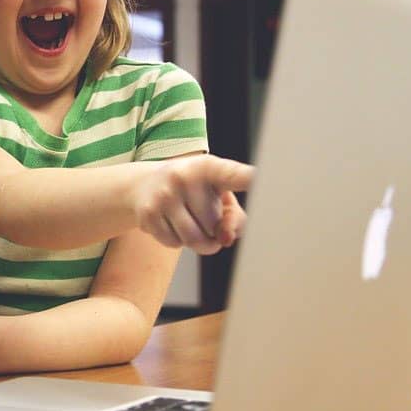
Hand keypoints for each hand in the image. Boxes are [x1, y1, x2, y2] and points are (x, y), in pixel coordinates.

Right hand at [131, 155, 252, 254]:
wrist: (143, 184)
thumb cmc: (193, 190)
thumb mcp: (218, 193)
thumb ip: (235, 218)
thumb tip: (225, 238)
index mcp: (210, 167)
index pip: (236, 175)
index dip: (254, 180)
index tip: (268, 179)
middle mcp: (185, 176)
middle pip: (215, 226)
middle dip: (213, 230)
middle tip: (204, 215)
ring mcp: (163, 195)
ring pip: (195, 240)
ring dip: (199, 242)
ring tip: (192, 224)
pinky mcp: (147, 213)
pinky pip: (174, 244)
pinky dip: (177, 241)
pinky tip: (171, 223)